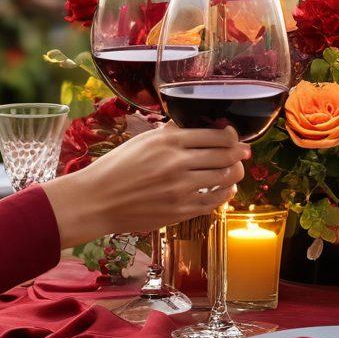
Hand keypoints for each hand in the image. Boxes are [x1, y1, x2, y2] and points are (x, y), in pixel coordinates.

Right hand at [42, 123, 249, 246]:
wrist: (95, 201)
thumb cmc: (116, 168)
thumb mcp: (143, 140)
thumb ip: (172, 133)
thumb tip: (199, 127)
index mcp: (169, 141)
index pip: (217, 135)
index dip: (232, 136)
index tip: (234, 136)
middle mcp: (178, 163)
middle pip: (226, 155)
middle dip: (240, 153)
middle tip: (243, 152)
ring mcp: (181, 189)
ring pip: (225, 177)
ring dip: (235, 172)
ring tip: (235, 170)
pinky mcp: (180, 210)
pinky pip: (214, 201)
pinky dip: (225, 193)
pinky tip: (225, 189)